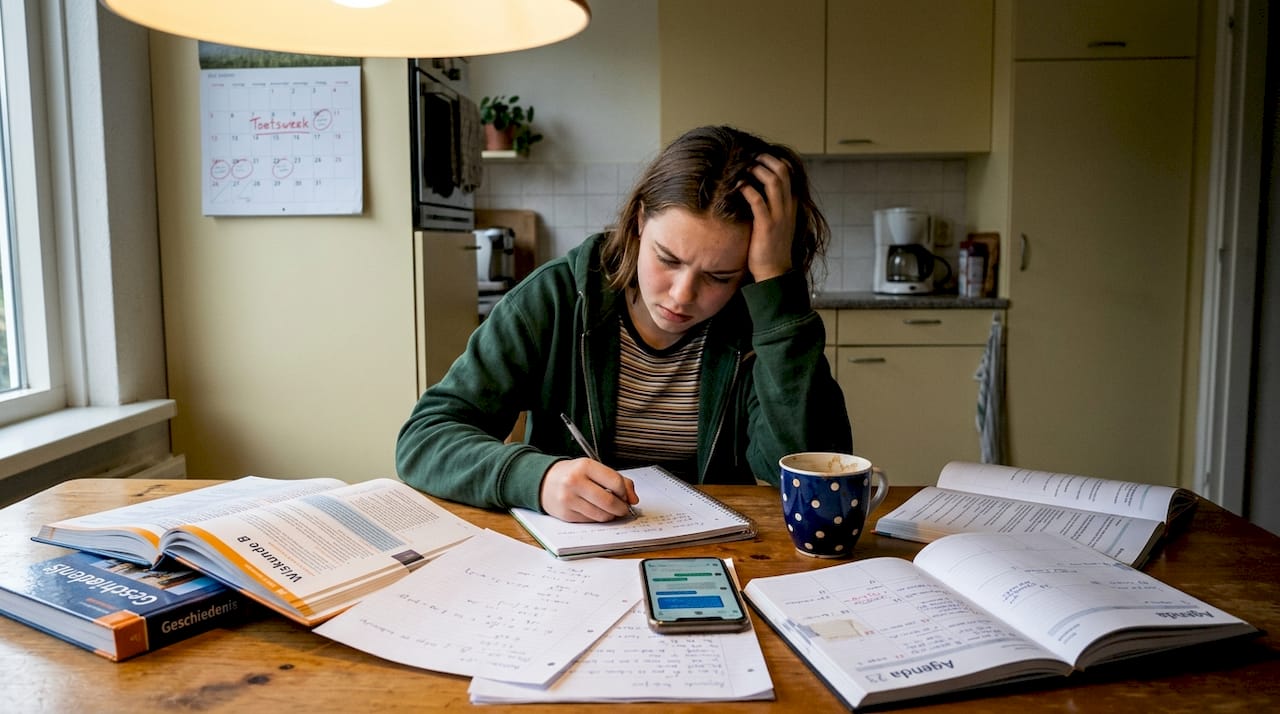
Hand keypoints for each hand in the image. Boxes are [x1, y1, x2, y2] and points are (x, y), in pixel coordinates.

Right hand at [539, 458, 639, 522]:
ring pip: (601, 515)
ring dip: (611, 515)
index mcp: (585, 466)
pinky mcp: (566, 514)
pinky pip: (591, 521)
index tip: (627, 496)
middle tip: (623, 508)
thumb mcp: (593, 468)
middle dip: (622, 508)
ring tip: (610, 510)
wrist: (544, 482)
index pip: (615, 482)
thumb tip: (633, 498)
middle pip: (609, 502)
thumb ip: (616, 479)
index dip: (625, 492)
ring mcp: (569, 499)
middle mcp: (575, 482)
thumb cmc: (572, 474)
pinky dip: (598, 518)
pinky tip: (596, 511)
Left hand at [740, 153, 797, 282]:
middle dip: (766, 160)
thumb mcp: (776, 222)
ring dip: (757, 170)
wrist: (774, 271)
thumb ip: (771, 205)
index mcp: (790, 204)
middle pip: (783, 172)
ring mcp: (778, 216)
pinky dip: (747, 189)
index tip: (759, 158)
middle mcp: (787, 207)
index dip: (774, 161)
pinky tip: (738, 186)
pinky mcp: (766, 225)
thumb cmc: (770, 247)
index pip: (789, 173)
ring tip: (745, 168)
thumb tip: (756, 190)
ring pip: (773, 182)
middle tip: (751, 157)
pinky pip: (757, 201)